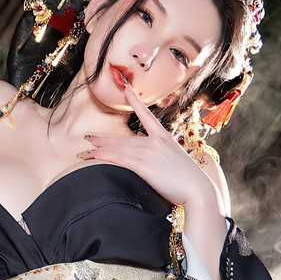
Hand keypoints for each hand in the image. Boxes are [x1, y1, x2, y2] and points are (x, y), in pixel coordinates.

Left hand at [78, 82, 216, 215]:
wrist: (198, 190)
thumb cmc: (190, 181)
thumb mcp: (178, 164)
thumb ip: (165, 159)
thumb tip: (158, 166)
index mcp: (165, 137)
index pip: (147, 115)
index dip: (135, 101)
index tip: (126, 89)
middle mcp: (155, 141)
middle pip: (123, 139)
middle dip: (104, 139)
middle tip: (88, 137)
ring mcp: (148, 151)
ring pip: (117, 149)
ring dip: (98, 151)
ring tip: (83, 152)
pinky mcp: (143, 165)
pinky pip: (118, 159)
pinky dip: (103, 157)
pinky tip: (93, 156)